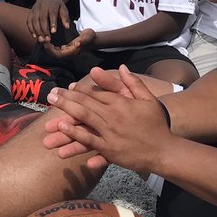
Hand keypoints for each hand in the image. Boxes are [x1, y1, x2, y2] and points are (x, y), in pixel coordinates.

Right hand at [26, 0, 70, 43]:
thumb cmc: (56, 5)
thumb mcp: (63, 8)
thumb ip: (65, 17)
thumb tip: (67, 27)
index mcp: (52, 5)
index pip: (52, 14)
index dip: (52, 23)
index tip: (53, 32)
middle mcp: (42, 7)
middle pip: (42, 19)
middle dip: (44, 30)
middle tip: (47, 39)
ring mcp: (35, 9)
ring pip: (34, 21)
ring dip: (37, 31)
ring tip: (41, 40)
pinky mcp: (30, 12)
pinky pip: (28, 21)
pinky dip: (31, 29)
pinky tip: (34, 36)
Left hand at [42, 28, 95, 59]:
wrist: (94, 39)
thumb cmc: (91, 37)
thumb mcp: (88, 36)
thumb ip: (83, 40)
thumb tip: (77, 44)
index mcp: (72, 51)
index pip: (58, 55)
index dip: (51, 50)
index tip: (46, 43)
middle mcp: (69, 53)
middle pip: (55, 55)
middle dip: (48, 49)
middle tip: (43, 40)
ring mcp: (68, 51)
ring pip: (55, 52)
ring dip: (49, 47)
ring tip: (44, 40)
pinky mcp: (67, 48)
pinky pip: (57, 49)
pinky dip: (52, 46)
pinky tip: (48, 40)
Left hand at [44, 65, 173, 171]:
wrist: (165, 150)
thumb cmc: (157, 124)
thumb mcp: (148, 100)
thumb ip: (133, 83)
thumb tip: (121, 67)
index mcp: (121, 103)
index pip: (96, 94)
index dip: (80, 90)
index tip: (67, 88)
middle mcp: (113, 116)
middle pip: (85, 105)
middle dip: (66, 100)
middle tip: (50, 96)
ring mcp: (111, 134)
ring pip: (84, 122)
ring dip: (66, 116)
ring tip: (51, 113)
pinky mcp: (111, 150)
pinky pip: (91, 142)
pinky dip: (77, 136)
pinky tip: (64, 131)